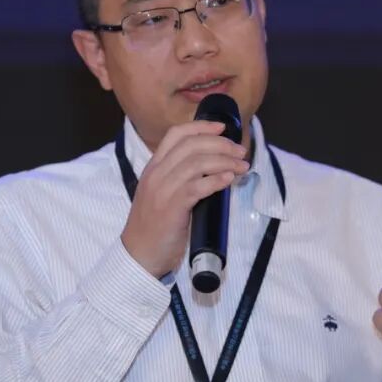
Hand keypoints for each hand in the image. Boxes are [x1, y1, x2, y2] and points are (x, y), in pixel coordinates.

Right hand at [121, 120, 249, 278]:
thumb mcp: (161, 193)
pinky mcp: (172, 207)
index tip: (222, 127)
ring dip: (225, 161)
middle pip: (192, 145)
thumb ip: (179, 178)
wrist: (139, 254)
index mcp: (153, 167)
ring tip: (242, 166)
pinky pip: (198, 186)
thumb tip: (213, 167)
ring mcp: (163, 189)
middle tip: (240, 150)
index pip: (176, 135)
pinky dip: (217, 180)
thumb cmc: (154, 226)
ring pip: (197, 163)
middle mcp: (156, 174)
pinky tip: (229, 179)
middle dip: (221, 144)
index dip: (201, 126)